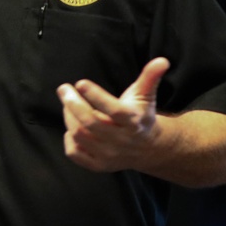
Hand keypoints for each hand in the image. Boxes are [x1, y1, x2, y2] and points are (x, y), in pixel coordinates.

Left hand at [56, 57, 169, 172]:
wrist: (148, 148)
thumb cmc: (140, 115)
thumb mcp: (146, 95)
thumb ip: (150, 77)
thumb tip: (162, 60)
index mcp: (133, 122)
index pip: (113, 110)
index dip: (96, 96)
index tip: (80, 83)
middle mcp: (121, 141)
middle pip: (90, 123)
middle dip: (73, 104)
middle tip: (63, 89)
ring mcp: (109, 155)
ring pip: (79, 135)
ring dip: (69, 117)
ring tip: (68, 103)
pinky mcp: (99, 165)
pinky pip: (74, 153)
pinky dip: (68, 140)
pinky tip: (72, 126)